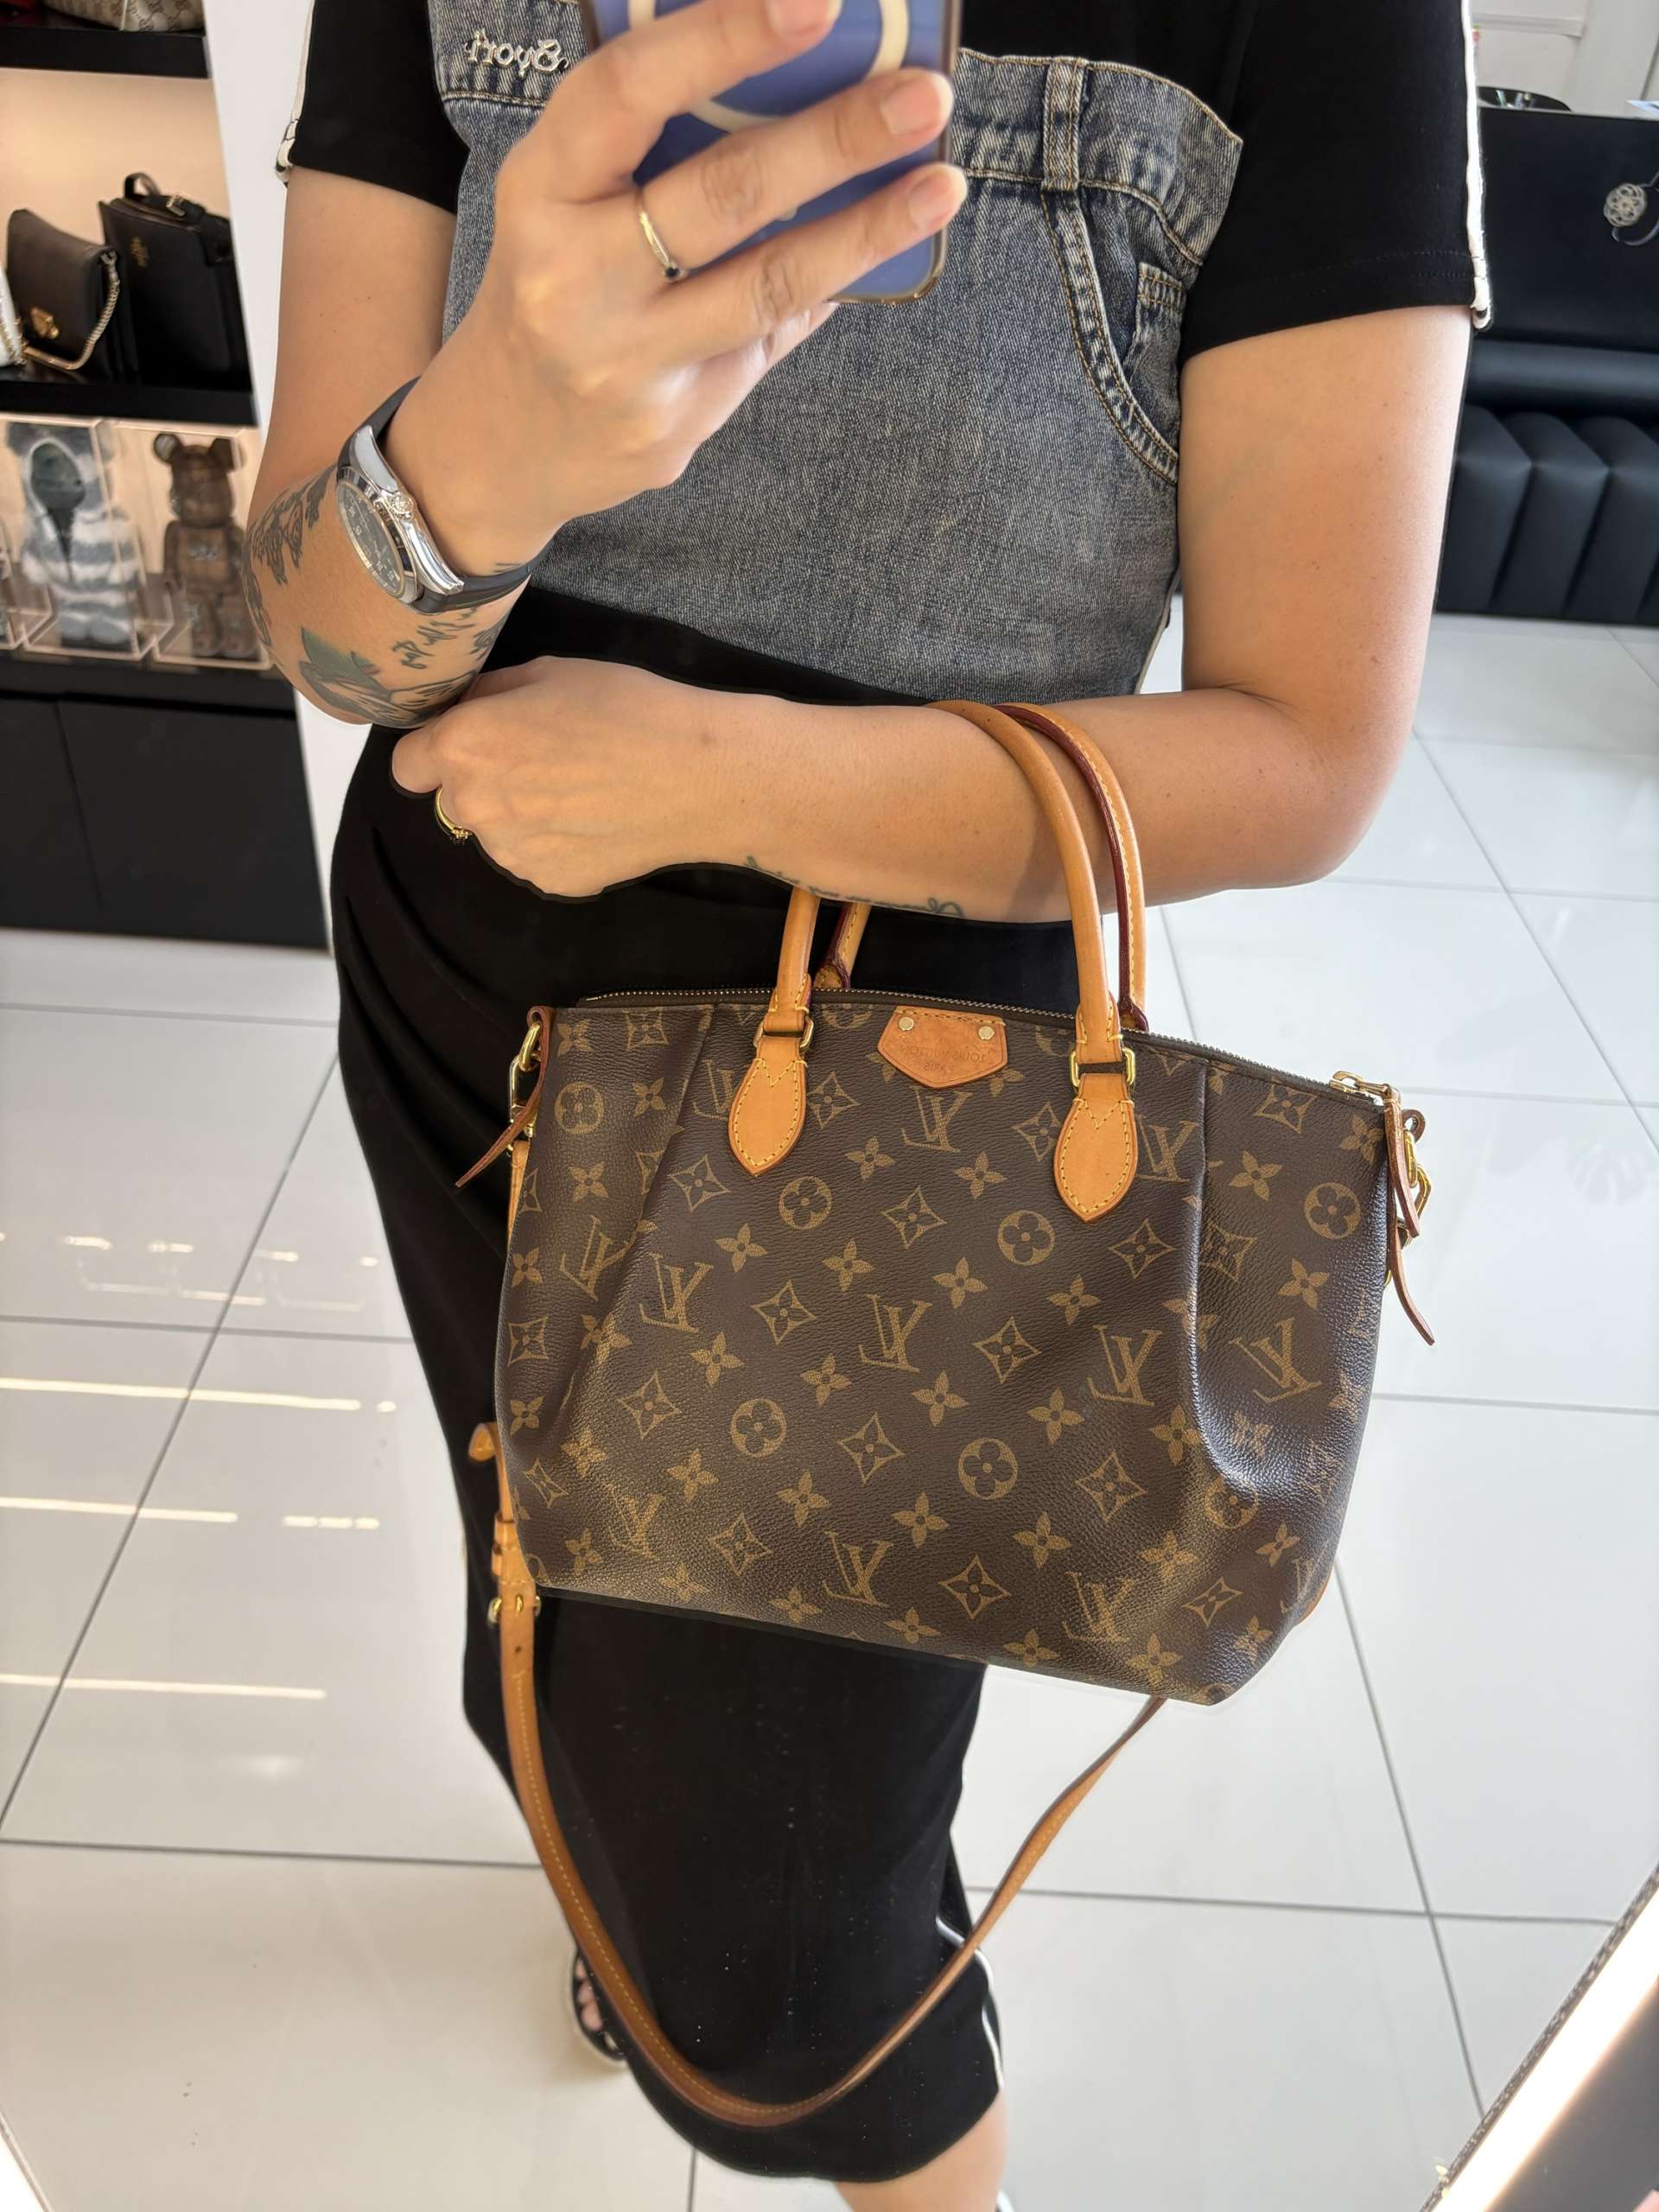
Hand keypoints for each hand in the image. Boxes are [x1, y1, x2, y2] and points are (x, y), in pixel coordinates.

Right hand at [385, 0, 963, 570]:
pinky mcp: (671, 426)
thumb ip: (661, 148)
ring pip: (766, 284)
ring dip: (866, 230)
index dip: (724, 38)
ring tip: (941, 184)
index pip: (629, 93)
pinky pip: (769, 341)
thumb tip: (803, 78)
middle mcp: (573, 276)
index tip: (817, 2)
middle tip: (925, 95)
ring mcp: (624, 361)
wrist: (502, 442)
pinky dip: (829, 289)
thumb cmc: (558, 285)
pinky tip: (887, 251)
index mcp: (543, 187)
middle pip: (722, 194)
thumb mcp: (573, 200)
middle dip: (835, 138)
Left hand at [388, 655, 717, 896]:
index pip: (407, 765)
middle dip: (483, 780)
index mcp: (465, 746)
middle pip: (453, 799)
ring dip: (519, 814)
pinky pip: (533, 857)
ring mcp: (511, 853)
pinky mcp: (548, 881)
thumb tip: (468, 708)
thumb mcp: (551, 672)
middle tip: (543, 759)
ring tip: (578, 790)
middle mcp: (475, 806)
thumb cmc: (627, 709)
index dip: (434, 751)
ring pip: (495, 832)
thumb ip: (492, 695)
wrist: (697, 777)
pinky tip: (596, 819)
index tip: (468, 743)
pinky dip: (554, 842)